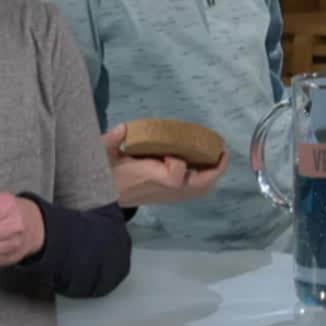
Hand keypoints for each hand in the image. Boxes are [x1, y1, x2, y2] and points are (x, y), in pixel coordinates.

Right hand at [102, 124, 227, 206]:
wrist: (104, 197)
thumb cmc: (107, 174)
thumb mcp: (104, 155)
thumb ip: (111, 140)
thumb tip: (125, 128)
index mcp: (154, 180)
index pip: (176, 173)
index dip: (178, 161)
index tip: (168, 153)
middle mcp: (168, 191)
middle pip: (201, 185)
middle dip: (216, 168)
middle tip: (222, 150)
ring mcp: (172, 196)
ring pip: (202, 189)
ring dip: (213, 173)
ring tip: (218, 155)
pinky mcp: (172, 197)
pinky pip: (196, 191)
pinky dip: (206, 178)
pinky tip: (206, 163)